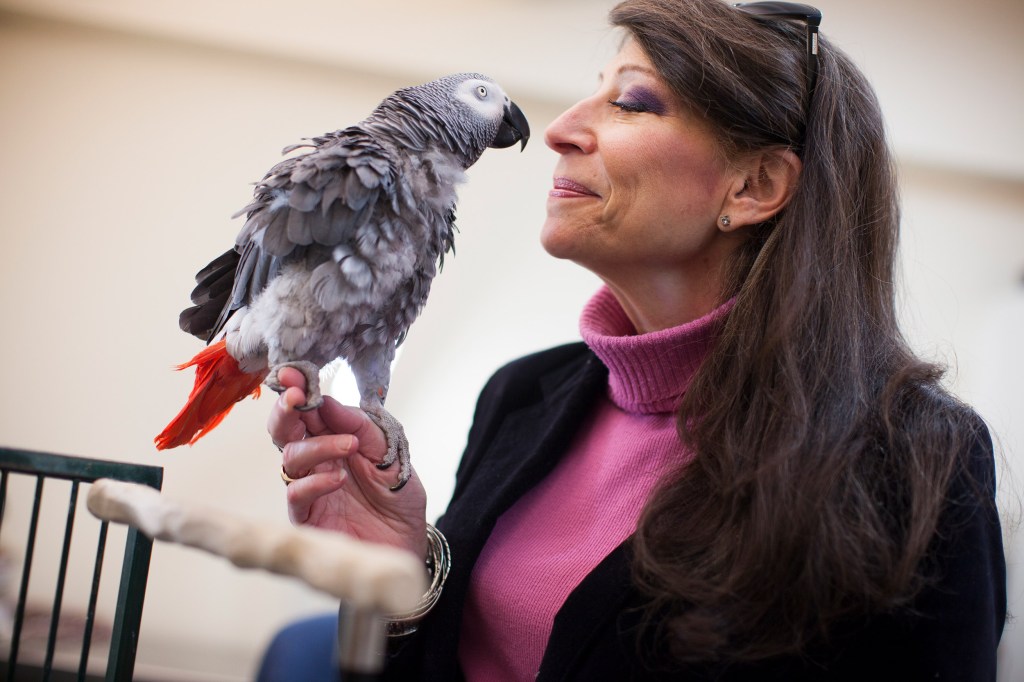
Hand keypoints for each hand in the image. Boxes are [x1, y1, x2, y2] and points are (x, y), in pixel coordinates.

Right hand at [268, 367, 426, 558]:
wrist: (410, 541)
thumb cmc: (398, 496)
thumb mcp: (389, 452)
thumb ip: (360, 426)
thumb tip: (327, 401)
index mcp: (333, 438)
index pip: (307, 409)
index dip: (297, 389)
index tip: (293, 373)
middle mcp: (316, 461)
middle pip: (285, 431)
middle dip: (286, 410)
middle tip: (298, 398)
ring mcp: (310, 488)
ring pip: (291, 458)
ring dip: (318, 445)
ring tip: (348, 446)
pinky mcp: (309, 518)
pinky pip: (298, 495)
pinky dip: (316, 482)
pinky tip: (338, 478)